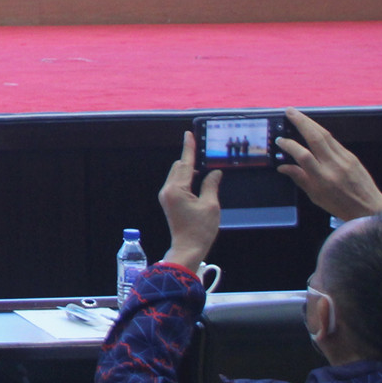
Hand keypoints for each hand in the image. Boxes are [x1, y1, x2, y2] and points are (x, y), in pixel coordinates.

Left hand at [160, 131, 222, 269]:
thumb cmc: (200, 229)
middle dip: (191, 160)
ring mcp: (166, 196)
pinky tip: (198, 181)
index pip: (185, 164)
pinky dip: (187, 179)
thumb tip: (215, 172)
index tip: (188, 134)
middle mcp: (167, 190)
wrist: (187, 248)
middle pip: (179, 167)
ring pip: (177, 175)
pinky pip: (177, 183)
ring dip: (189, 170)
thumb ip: (211, 186)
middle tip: (205, 154)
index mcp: (177, 189)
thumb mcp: (211, 206)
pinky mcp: (168, 201)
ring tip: (205, 169)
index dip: (188, 148)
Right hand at [277, 109, 381, 219]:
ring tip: (298, 114)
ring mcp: (345, 159)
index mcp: (323, 179)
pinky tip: (314, 128)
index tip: (280, 140)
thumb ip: (299, 179)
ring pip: (326, 135)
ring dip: (310, 122)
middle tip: (289, 111)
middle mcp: (334, 166)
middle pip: (315, 138)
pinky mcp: (351, 156)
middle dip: (301, 122)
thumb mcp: (316, 197)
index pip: (303, 156)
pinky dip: (321, 132)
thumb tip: (282, 167)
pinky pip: (334, 141)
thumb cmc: (341, 206)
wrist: (371, 208)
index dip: (289, 145)